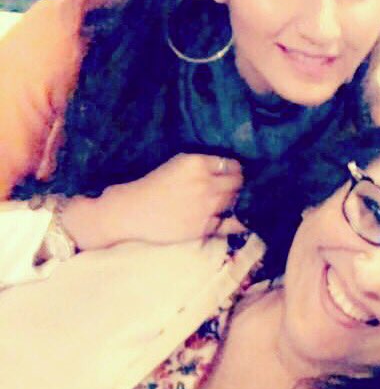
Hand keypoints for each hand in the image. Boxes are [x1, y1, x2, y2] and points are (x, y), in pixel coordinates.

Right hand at [61, 154, 245, 249]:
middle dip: (237, 184)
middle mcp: (205, 182)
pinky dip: (238, 221)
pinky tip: (241, 220)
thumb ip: (200, 164)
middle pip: (237, 182)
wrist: (130, 212)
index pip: (230, 164)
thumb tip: (225, 168)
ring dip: (236, 201)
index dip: (233, 169)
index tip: (231, 173)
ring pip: (236, 201)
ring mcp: (207, 206)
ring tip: (231, 202)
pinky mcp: (204, 226)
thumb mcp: (176, 164)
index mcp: (196, 163)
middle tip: (233, 188)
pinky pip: (232, 224)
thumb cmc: (150, 185)